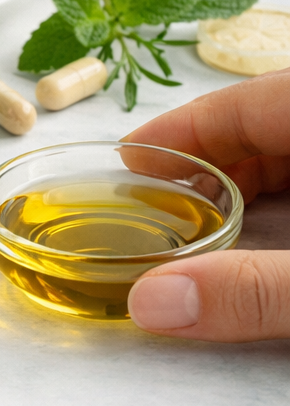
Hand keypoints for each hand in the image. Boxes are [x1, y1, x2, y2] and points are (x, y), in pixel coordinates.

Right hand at [124, 70, 289, 341]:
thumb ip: (254, 291)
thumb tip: (151, 303)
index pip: (246, 102)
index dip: (182, 127)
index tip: (131, 155)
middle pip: (268, 116)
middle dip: (208, 152)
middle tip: (156, 187)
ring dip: (250, 172)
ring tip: (206, 207)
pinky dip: (289, 185)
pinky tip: (274, 223)